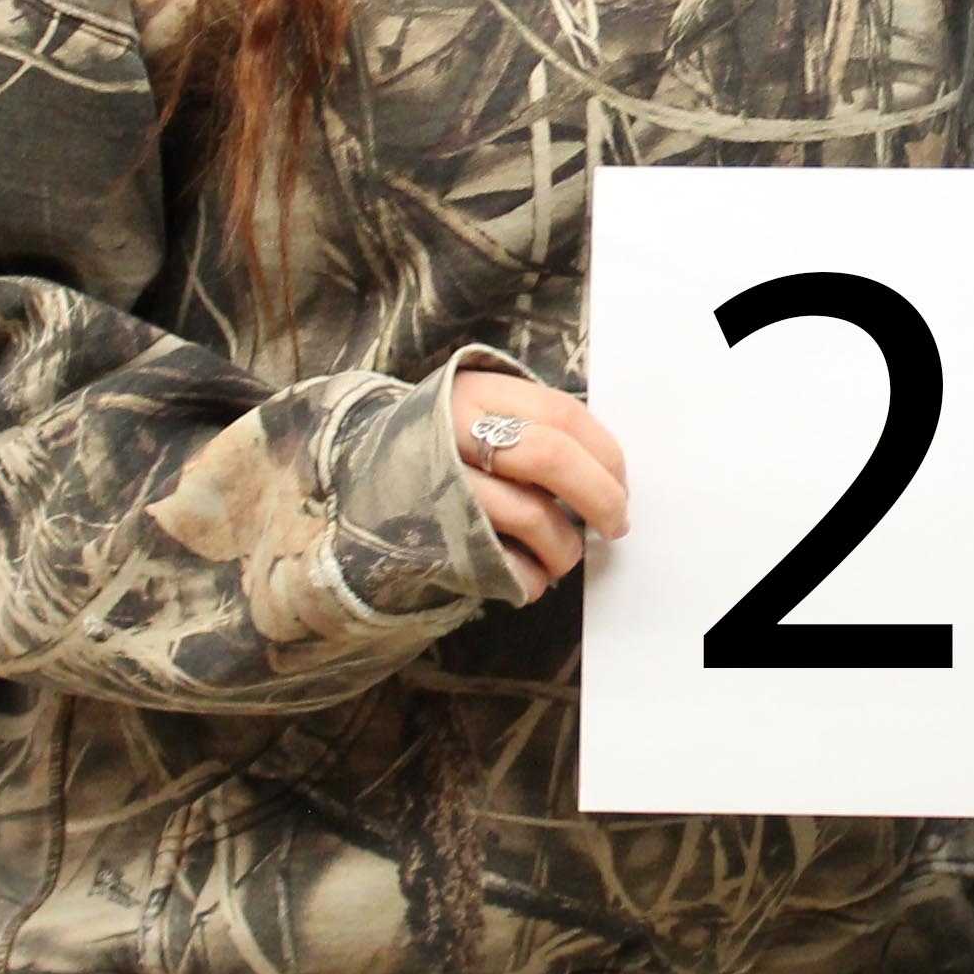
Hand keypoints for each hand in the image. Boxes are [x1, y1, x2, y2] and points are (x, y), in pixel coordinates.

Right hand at [440, 358, 630, 601]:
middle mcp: (453, 435)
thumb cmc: (439, 452)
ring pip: (531, 516)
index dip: (606, 454)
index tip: (623, 482)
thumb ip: (532, 426)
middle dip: (600, 497)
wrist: (350, 488)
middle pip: (550, 458)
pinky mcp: (429, 540)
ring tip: (565, 555)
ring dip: (565, 547)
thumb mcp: (476, 413)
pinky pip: (502, 566)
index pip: (562, 416)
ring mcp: (439, 489)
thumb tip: (608, 470)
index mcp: (474, 394)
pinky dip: (530, 579)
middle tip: (617, 523)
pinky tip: (530, 576)